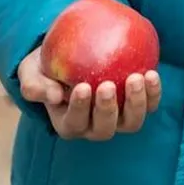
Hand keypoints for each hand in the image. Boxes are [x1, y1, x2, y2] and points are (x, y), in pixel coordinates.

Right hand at [17, 46, 162, 139]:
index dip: (80, 109)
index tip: (83, 86)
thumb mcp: (30, 73)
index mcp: (68, 124)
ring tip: (136, 77)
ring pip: (131, 123)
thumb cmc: (45, 66)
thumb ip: (35, 86)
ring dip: (136, 103)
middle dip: (107, 110)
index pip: (75, 122)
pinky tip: (151, 73)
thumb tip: (55, 96)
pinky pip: (149, 104)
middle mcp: (94, 127)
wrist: (68, 55)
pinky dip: (153, 93)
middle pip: (105, 129)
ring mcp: (117, 118)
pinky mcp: (135, 103)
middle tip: (108, 84)